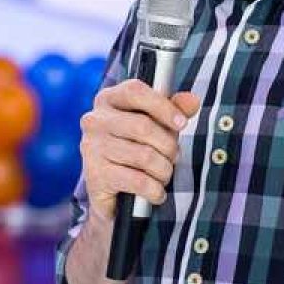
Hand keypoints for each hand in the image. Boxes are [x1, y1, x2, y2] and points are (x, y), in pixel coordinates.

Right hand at [78, 80, 200, 221]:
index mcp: (108, 99)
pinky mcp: (95, 176)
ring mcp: (92, 148)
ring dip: (164, 169)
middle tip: (174, 156)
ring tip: (165, 174)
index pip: (135, 92)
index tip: (182, 123)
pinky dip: (154, 189)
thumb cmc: (136, 145)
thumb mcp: (157, 123)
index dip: (163, 106)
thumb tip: (192, 100)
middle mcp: (95, 120)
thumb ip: (175, 109)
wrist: (110, 190)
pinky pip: (137, 181)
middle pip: (143, 126)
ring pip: (144, 156)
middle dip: (168, 145)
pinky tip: (157, 192)